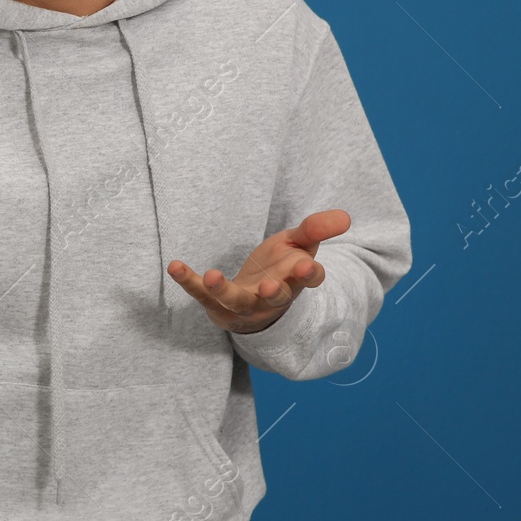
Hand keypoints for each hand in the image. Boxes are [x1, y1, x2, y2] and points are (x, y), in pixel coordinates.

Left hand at [168, 209, 349, 333]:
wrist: (254, 300)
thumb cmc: (280, 268)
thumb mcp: (299, 245)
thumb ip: (315, 230)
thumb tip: (345, 216)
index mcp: (296, 281)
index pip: (308, 280)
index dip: (307, 274)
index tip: (304, 266)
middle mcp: (272, 297)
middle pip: (277, 298)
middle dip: (275, 292)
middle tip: (271, 286)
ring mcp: (244, 304)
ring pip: (236, 302)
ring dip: (225, 290)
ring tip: (213, 276)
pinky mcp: (217, 305)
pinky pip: (201, 295)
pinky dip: (188, 282)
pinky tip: (175, 266)